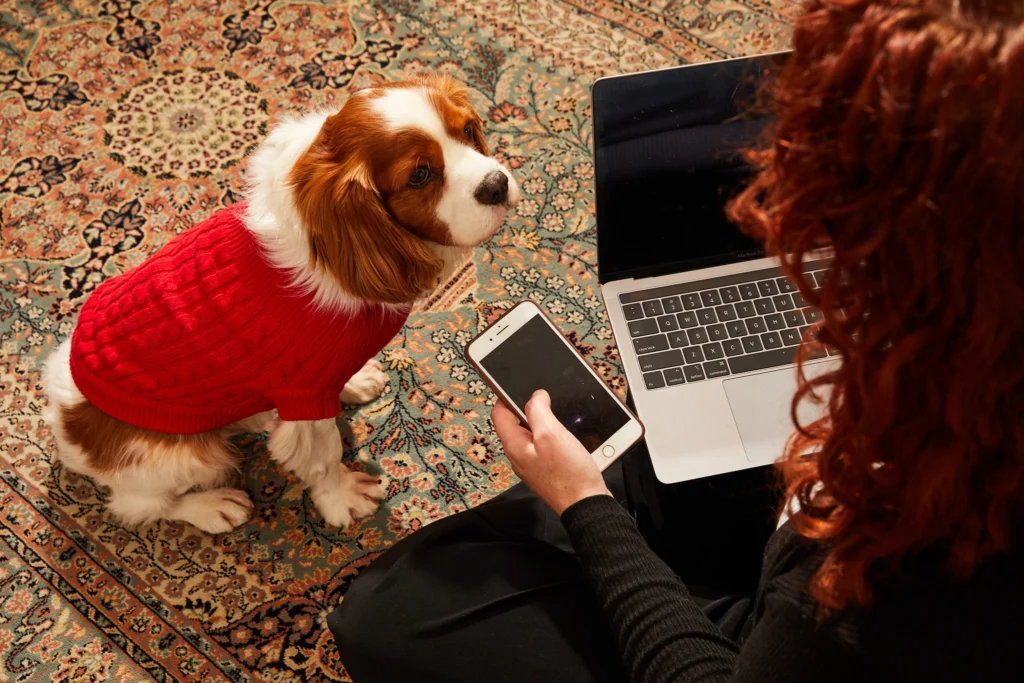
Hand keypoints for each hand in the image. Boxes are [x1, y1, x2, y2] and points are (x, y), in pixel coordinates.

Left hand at [491, 390, 611, 514]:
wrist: (586, 505)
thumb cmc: (569, 473)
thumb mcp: (552, 434)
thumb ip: (538, 411)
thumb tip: (535, 396)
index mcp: (515, 445)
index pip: (499, 414)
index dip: (507, 396)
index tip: (520, 386)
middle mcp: (520, 456)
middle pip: (515, 423)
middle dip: (527, 408)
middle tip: (546, 400)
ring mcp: (533, 464)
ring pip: (531, 435)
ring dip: (543, 422)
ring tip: (558, 416)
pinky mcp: (547, 470)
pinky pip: (543, 447)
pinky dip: (552, 437)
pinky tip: (566, 436)